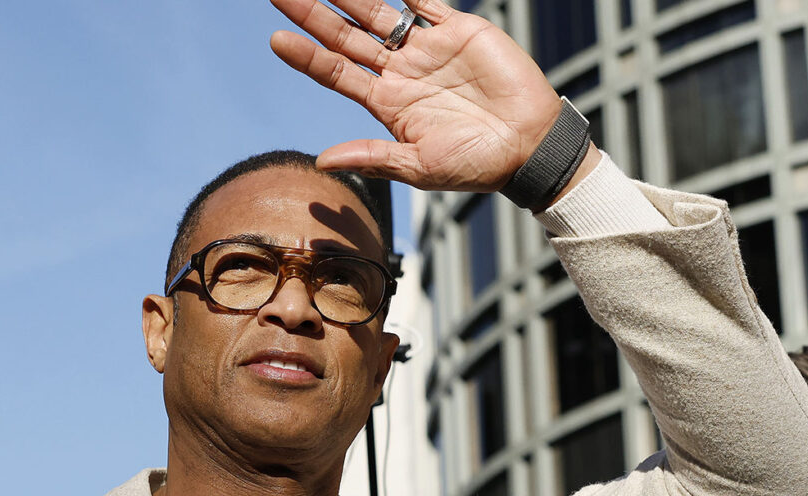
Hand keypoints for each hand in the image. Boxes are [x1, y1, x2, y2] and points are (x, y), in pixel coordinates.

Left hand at [269, 0, 564, 192]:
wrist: (530, 147)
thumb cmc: (477, 165)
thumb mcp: (420, 167)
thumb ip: (373, 157)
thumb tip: (322, 161)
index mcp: (387, 103)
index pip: (335, 73)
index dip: (306, 56)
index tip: (276, 40)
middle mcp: (400, 72)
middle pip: (345, 36)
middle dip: (313, 13)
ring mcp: (427, 49)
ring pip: (378, 13)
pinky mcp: (459, 30)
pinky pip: (426, 1)